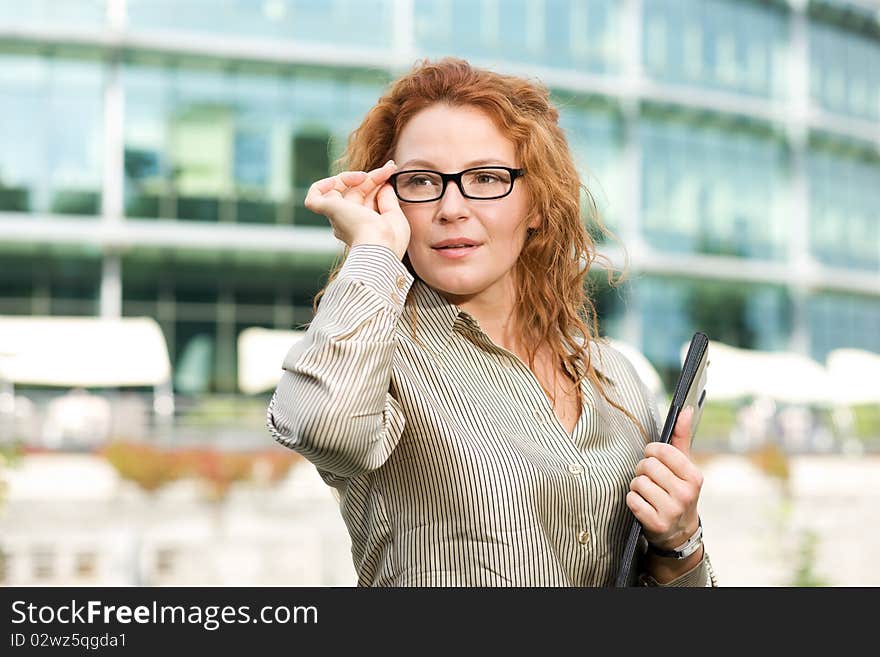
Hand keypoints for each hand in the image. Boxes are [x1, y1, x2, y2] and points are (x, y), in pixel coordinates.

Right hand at [304, 160, 409, 259]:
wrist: (379, 247)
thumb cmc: (389, 239)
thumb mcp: (394, 216)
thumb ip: (388, 199)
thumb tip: (383, 184)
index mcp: (362, 227)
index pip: (366, 199)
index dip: (378, 182)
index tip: (391, 170)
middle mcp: (347, 222)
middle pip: (355, 192)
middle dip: (372, 177)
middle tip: (389, 167)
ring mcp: (337, 216)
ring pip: (337, 191)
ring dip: (351, 177)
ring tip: (367, 174)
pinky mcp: (327, 210)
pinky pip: (314, 197)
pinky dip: (322, 185)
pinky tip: (340, 180)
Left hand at [626, 406, 702, 551]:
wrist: (680, 532)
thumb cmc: (678, 490)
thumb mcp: (684, 466)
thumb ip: (681, 437)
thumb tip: (686, 409)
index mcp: (694, 476)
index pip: (662, 450)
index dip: (652, 451)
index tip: (654, 457)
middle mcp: (685, 494)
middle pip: (647, 466)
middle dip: (643, 469)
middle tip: (650, 478)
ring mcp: (671, 511)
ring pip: (638, 482)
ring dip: (637, 485)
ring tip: (647, 492)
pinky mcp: (656, 524)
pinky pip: (631, 500)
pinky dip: (632, 500)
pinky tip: (643, 505)